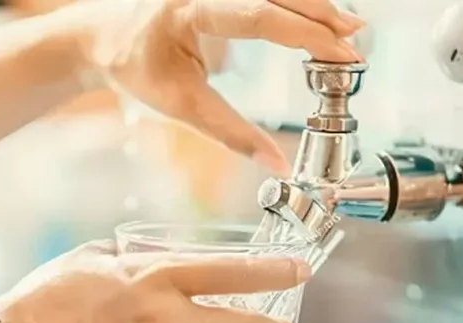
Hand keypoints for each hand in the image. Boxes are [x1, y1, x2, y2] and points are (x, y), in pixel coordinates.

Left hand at [76, 0, 364, 175]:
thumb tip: (277, 165)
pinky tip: (323, 21)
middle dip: (324, 15)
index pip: (261, 15)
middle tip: (360, 42)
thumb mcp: (180, 106)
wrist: (103, 35)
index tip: (345, 55)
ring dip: (317, 6)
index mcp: (190, 8)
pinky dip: (299, 5)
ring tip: (349, 34)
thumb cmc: (135, 67)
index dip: (309, 35)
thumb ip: (232, 134)